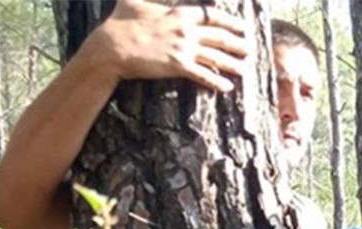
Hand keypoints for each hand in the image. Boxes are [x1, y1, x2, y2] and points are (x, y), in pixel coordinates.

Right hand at [82, 0, 248, 92]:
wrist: (111, 47)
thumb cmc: (120, 22)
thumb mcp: (136, 0)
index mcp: (178, 13)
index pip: (211, 16)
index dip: (230, 21)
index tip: (242, 26)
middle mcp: (185, 30)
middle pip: (219, 36)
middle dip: (237, 42)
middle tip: (249, 48)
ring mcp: (182, 48)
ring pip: (215, 56)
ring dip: (232, 63)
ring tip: (244, 69)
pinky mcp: (177, 66)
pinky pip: (202, 74)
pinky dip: (215, 81)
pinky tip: (226, 87)